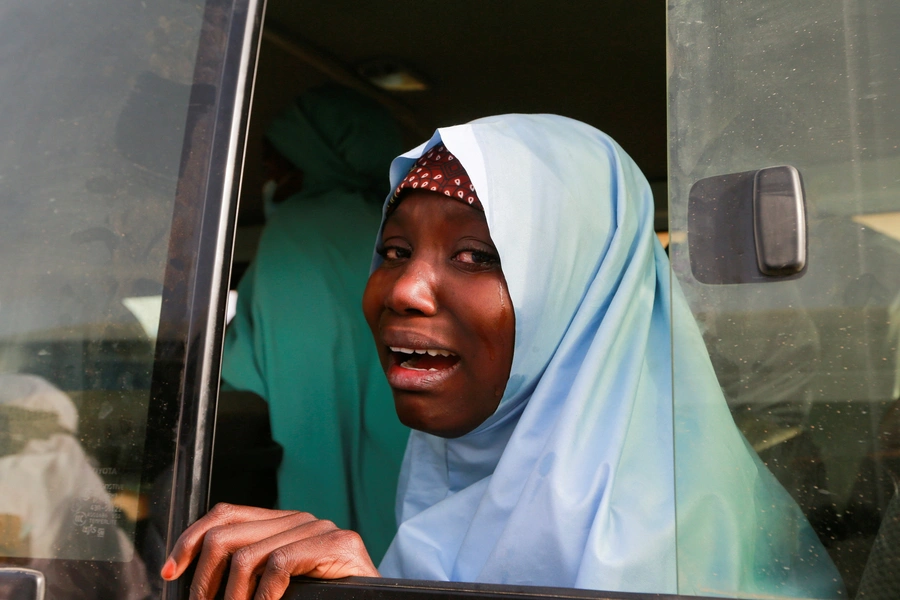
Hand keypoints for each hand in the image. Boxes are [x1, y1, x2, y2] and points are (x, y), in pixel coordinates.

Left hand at [160, 503, 379, 599]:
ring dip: (231, 597)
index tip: (171, 572)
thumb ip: (247, 573)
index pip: (224, 514)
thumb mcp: (275, 585)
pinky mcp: (339, 546)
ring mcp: (321, 530)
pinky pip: (280, 564)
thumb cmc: (324, 599)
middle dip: (203, 580)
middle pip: (227, 534)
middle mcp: (300, 519)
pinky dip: (264, 595)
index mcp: (282, 524)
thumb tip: (188, 574)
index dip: (190, 540)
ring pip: (248, 555)